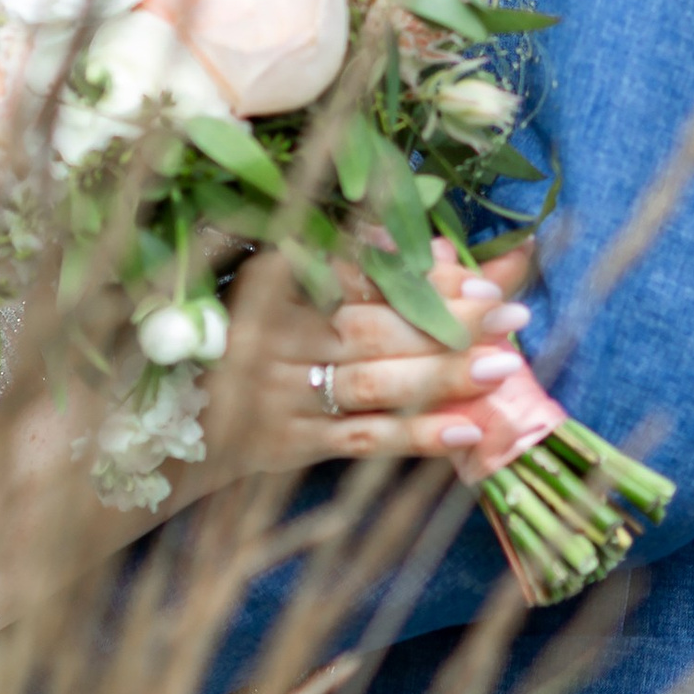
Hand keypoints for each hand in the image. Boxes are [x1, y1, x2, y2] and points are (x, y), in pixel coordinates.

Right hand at [203, 237, 536, 475]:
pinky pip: (362, 439)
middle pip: (375, 327)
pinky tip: (467, 431)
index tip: (483, 281)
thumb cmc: (250, 342)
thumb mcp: (288, 291)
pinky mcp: (288, 445)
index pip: (364, 276)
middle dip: (448, 322)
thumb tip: (444, 249)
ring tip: (503, 368)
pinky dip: (416, 437)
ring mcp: (281, 394)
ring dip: (442, 375)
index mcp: (276, 282)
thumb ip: (360, 268)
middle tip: (511, 316)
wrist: (182, 420)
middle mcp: (276, 336)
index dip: (426, 279)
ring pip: (373, 383)